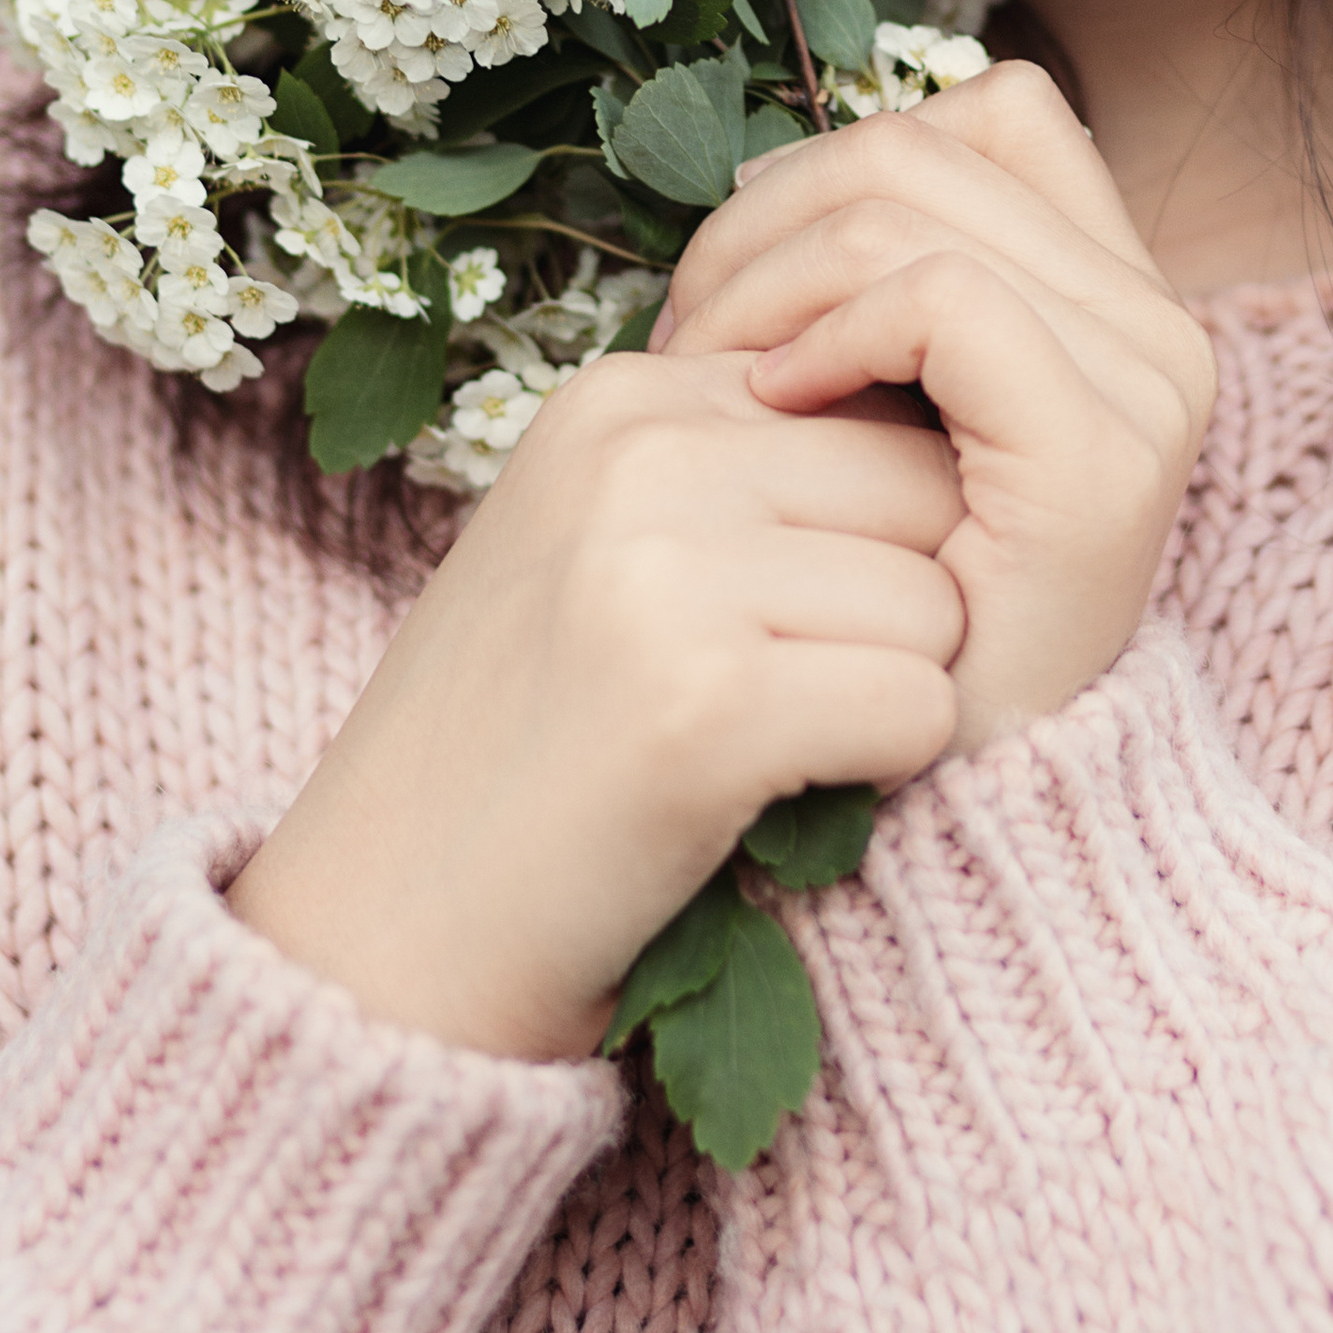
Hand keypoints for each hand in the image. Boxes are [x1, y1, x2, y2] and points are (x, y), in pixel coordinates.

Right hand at [227, 349, 963, 1060]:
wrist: (379, 938)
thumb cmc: (527, 744)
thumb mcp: (608, 541)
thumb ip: (747, 467)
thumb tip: (953, 427)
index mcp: (624, 394)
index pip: (878, 401)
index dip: (875, 533)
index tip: (783, 623)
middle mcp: (641, 450)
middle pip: (928, 489)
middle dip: (905, 605)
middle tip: (795, 698)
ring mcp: (664, 570)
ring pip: (941, 602)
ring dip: (893, 698)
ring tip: (767, 754)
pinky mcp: (703, 703)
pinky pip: (922, 709)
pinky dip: (883, 778)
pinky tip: (775, 807)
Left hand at [659, 60, 1217, 752]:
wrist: (902, 804)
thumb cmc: (858, 605)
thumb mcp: (865, 411)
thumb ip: (865, 279)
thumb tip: (759, 157)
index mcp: (1112, 300)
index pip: (988, 116)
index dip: (839, 163)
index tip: (742, 277)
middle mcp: (1157, 328)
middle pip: (934, 143)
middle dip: (776, 219)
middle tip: (692, 338)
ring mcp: (1146, 390)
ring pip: (918, 207)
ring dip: (774, 275)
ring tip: (713, 380)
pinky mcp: (1103, 458)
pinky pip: (944, 298)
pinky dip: (830, 332)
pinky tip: (769, 410)